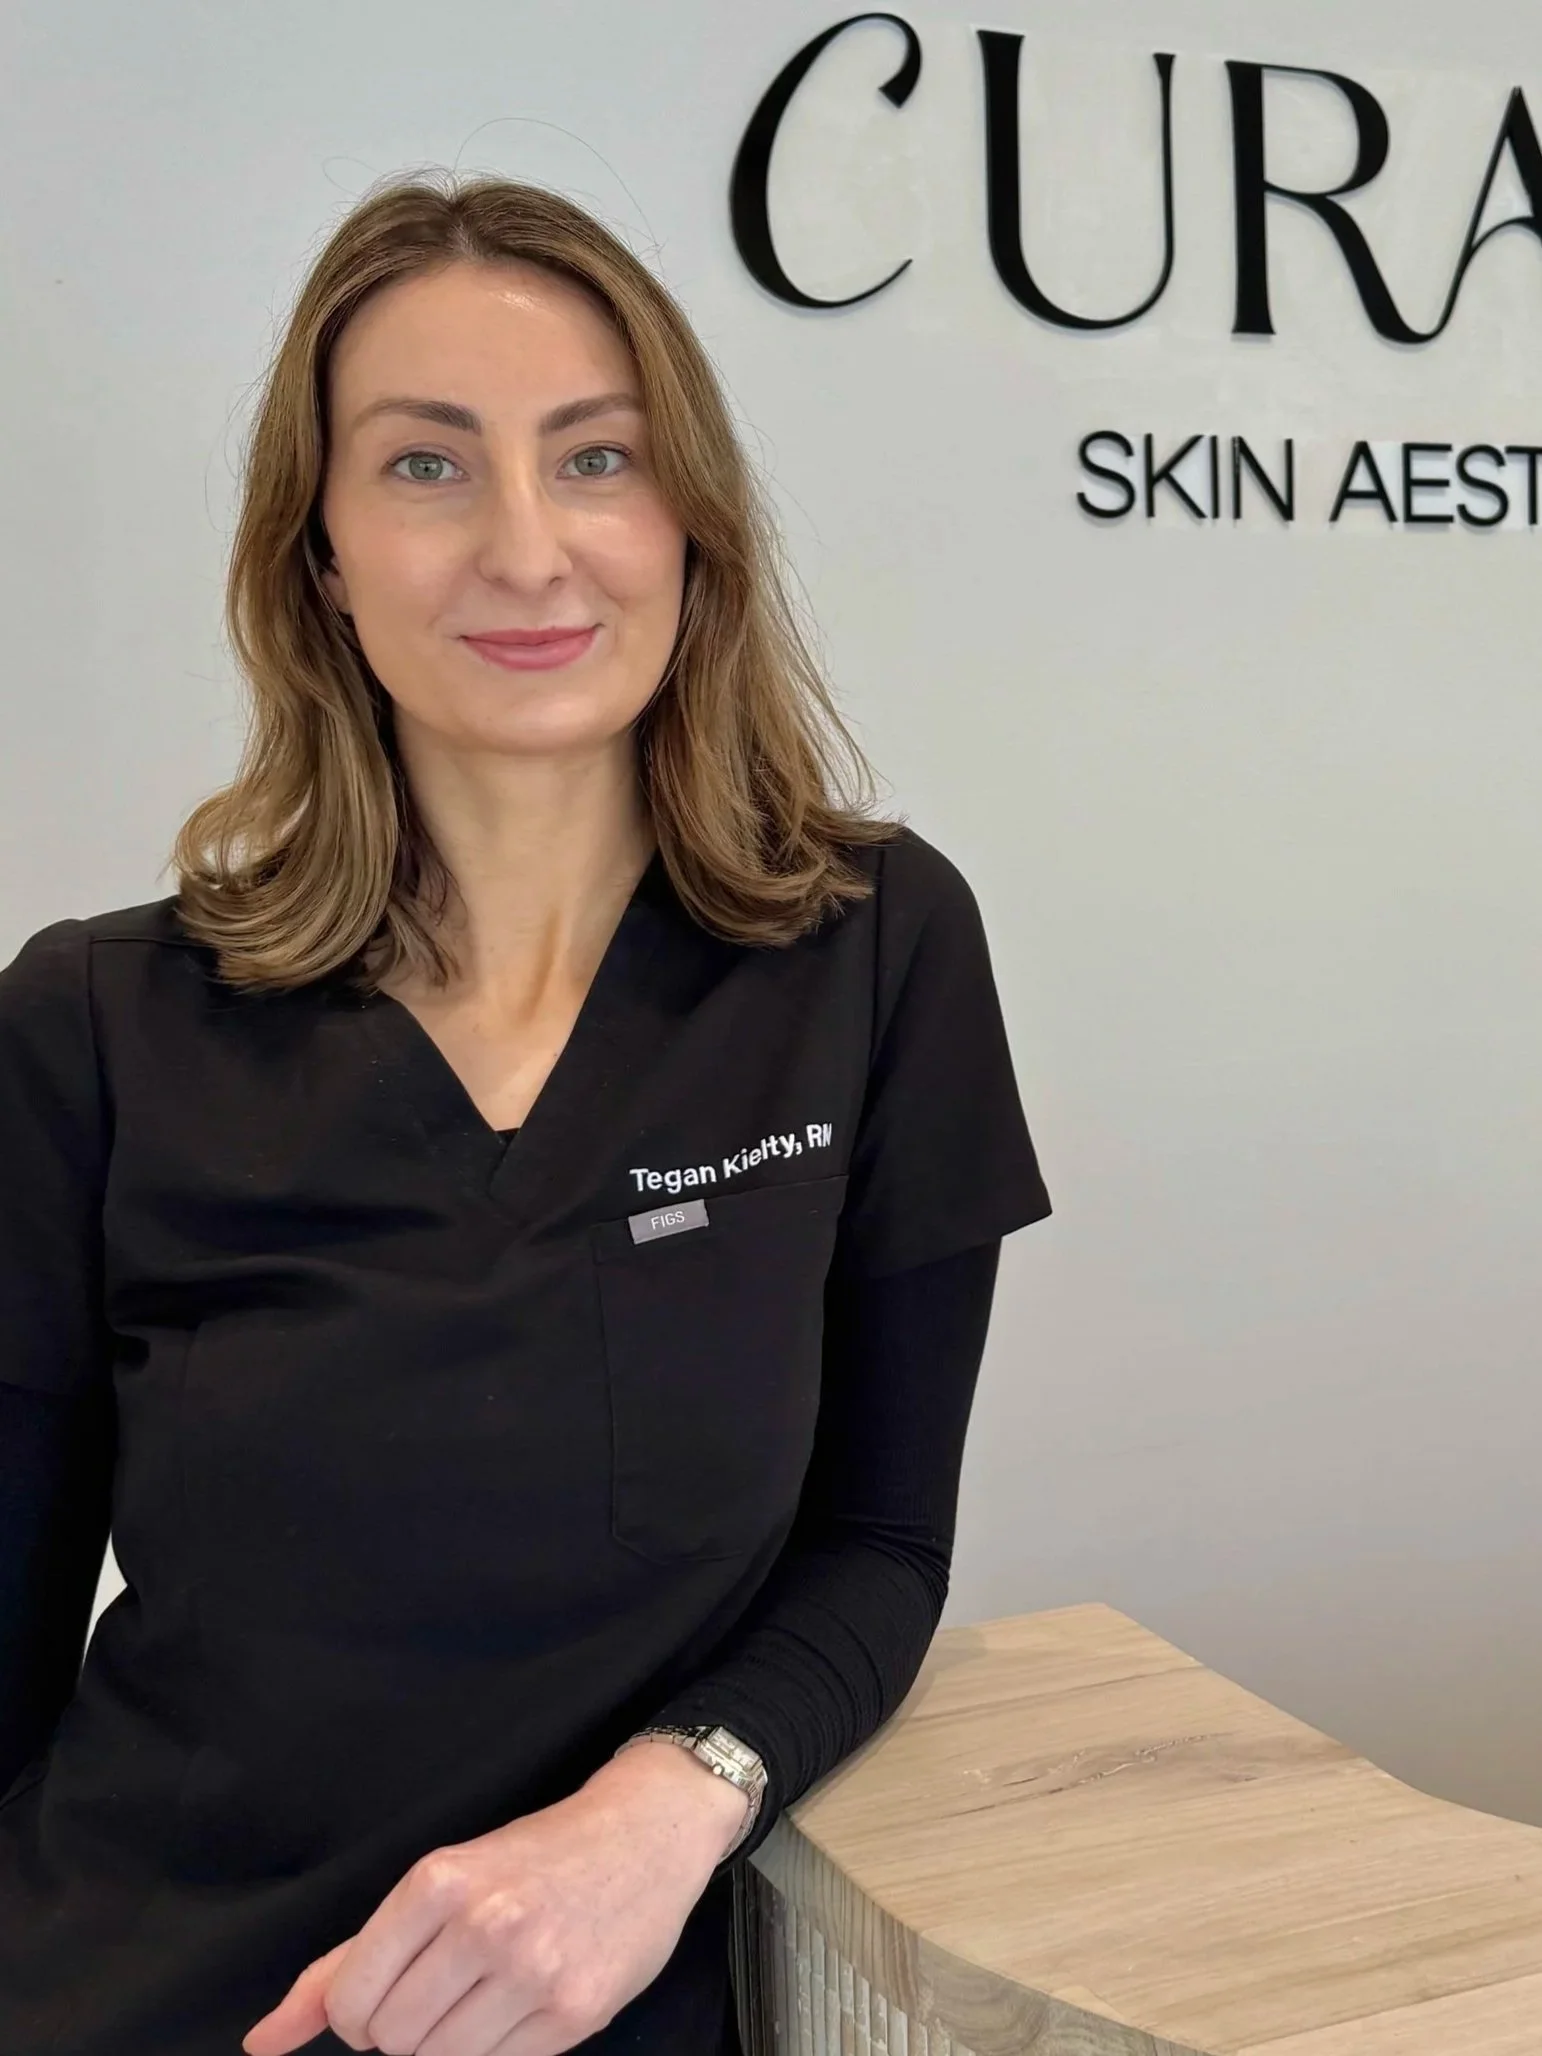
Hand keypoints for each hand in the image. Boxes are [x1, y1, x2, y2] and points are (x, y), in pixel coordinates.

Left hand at [240, 1739, 749, 2055]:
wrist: (644, 1834)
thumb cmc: (532, 1857)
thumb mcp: (439, 1880)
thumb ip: (347, 1961)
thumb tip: (261, 2041)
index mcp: (438, 1882)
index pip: (348, 2000)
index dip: (358, 2012)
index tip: (388, 1991)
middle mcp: (483, 1924)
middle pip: (391, 2039)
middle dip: (404, 2028)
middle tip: (444, 1986)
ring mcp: (532, 1972)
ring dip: (450, 2042)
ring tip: (482, 1996)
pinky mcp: (575, 2013)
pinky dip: (497, 2048)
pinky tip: (520, 2005)